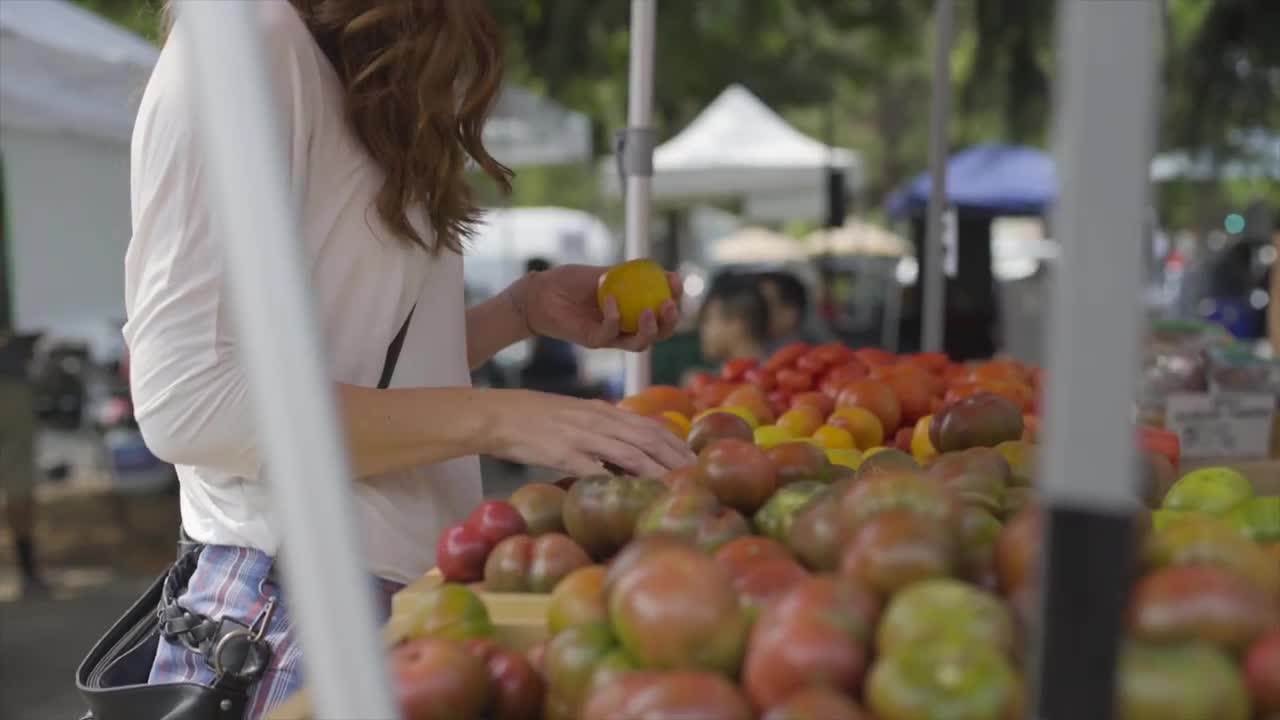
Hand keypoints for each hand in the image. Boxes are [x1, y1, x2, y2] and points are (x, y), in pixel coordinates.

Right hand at [480, 389, 694, 476]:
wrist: (497, 414)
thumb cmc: (533, 419)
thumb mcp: (573, 415)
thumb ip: (599, 428)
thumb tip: (622, 451)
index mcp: (601, 410)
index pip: (648, 425)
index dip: (674, 442)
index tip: (693, 459)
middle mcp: (597, 420)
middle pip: (648, 438)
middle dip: (675, 458)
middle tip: (696, 477)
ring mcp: (582, 436)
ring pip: (630, 453)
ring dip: (657, 471)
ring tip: (676, 487)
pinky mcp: (563, 453)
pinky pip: (596, 469)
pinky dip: (617, 482)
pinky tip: (632, 494)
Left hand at [514, 264, 681, 351]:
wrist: (539, 293)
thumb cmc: (568, 282)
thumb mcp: (602, 273)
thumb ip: (626, 274)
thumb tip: (659, 269)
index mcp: (630, 310)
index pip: (661, 311)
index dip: (674, 298)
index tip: (676, 280)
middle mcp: (624, 327)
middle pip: (658, 334)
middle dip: (670, 322)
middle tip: (670, 304)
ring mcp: (609, 336)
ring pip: (639, 343)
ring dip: (649, 329)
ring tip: (651, 311)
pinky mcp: (592, 341)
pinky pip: (609, 334)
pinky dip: (613, 317)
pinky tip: (610, 299)